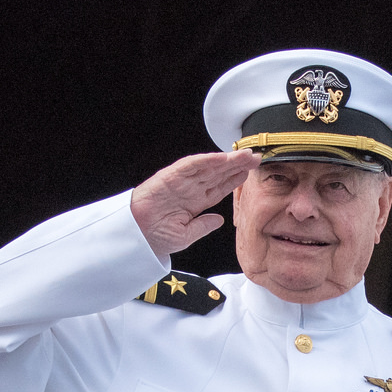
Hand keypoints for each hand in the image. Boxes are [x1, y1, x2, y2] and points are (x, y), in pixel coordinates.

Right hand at [129, 151, 260, 260]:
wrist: (136, 237)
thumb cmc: (157, 236)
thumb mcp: (187, 235)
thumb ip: (204, 226)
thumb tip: (219, 220)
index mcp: (195, 202)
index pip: (220, 187)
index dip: (235, 178)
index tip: (250, 172)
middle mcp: (190, 189)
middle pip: (218, 174)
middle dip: (236, 165)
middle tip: (255, 156)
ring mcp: (181, 182)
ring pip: (208, 167)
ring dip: (226, 160)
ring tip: (245, 154)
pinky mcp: (169, 177)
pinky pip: (189, 166)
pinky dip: (205, 161)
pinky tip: (221, 157)